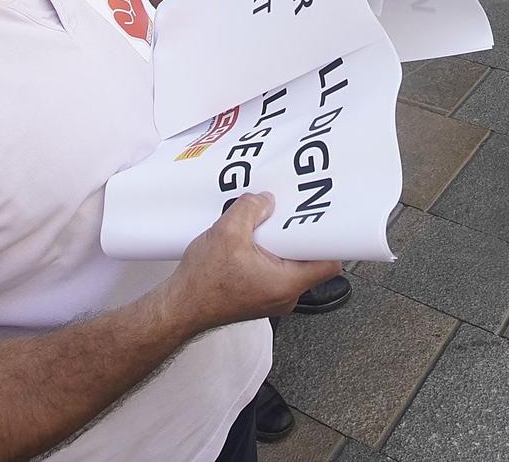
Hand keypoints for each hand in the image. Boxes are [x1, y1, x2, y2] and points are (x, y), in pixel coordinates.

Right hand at [166, 194, 341, 330]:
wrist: (180, 308)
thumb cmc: (203, 283)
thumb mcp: (226, 233)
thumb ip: (250, 209)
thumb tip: (265, 200)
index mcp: (286, 284)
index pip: (329, 263)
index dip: (329, 238)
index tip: (323, 218)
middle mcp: (285, 296)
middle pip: (308, 260)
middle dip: (297, 234)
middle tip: (287, 213)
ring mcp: (273, 298)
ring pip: (289, 264)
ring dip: (277, 244)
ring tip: (262, 226)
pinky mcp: (259, 296)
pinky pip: (273, 271)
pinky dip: (265, 254)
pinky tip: (248, 241)